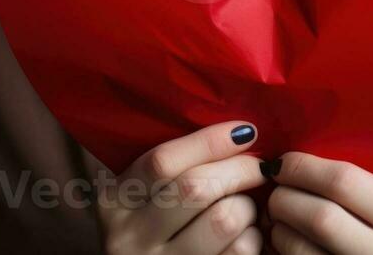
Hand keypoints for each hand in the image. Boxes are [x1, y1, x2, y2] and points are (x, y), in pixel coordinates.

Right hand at [96, 120, 266, 254]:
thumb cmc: (150, 227)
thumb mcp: (137, 196)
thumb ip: (164, 166)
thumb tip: (232, 132)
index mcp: (114, 200)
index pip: (162, 162)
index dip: (209, 142)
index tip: (245, 131)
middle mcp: (129, 235)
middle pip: (196, 188)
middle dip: (239, 170)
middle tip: (258, 167)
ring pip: (224, 220)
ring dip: (247, 207)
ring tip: (246, 205)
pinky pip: (238, 252)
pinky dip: (252, 238)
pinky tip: (245, 234)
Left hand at [264, 152, 372, 254]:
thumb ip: (361, 181)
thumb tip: (299, 148)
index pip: (344, 181)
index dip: (303, 168)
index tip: (282, 162)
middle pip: (321, 216)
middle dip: (285, 198)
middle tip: (274, 190)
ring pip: (301, 246)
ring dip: (278, 227)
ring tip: (276, 216)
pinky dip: (280, 247)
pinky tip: (282, 238)